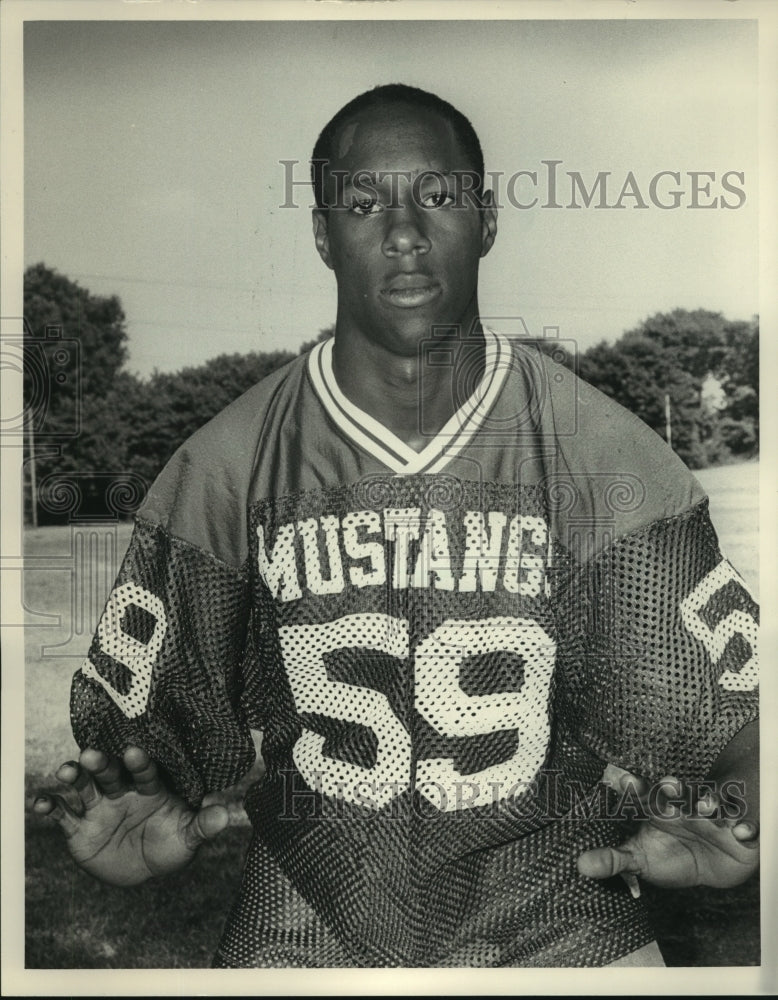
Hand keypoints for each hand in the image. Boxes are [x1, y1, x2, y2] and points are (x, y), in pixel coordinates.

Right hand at [32, 746, 228, 886]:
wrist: (142, 869)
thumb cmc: (171, 845)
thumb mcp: (187, 838)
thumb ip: (202, 826)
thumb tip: (225, 815)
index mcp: (151, 788)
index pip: (145, 771)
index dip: (139, 762)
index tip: (133, 752)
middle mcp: (123, 791)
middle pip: (111, 772)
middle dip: (102, 763)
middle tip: (92, 753)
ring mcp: (99, 807)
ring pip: (85, 786)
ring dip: (75, 776)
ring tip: (66, 770)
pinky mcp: (78, 827)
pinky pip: (62, 815)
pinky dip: (50, 807)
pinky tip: (39, 803)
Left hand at [577, 770, 758, 890]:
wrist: (711, 869)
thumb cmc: (670, 857)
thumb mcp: (640, 860)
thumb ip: (614, 860)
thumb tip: (581, 865)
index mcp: (657, 810)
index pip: (643, 794)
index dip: (635, 787)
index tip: (625, 781)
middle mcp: (683, 807)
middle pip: (677, 792)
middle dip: (672, 787)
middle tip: (667, 787)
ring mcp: (710, 816)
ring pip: (711, 803)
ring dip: (709, 803)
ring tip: (705, 808)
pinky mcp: (736, 830)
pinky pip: (744, 825)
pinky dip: (745, 827)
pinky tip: (741, 831)